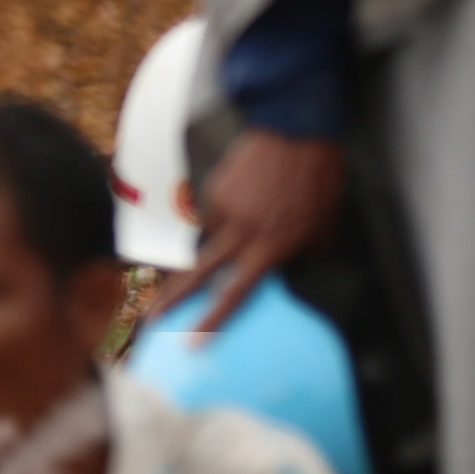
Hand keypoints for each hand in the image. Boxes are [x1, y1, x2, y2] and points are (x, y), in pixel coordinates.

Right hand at [160, 129, 345, 333]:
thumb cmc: (319, 181)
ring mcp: (222, 208)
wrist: (296, 130)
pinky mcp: (214, 188)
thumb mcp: (323, 228)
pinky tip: (242, 205)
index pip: (235, 293)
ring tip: (230, 238)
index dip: (212, 321)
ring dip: (211, 250)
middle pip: (197, 274)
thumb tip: (285, 266)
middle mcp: (240, 232)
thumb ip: (300, 254)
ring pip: (208, 241)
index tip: (190, 343)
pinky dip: (223, 219)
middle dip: (173, 299)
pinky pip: (213, 214)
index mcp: (269, 246)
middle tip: (151, 318)